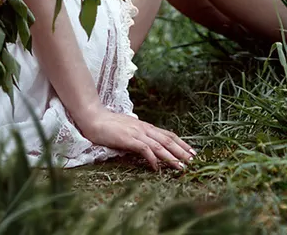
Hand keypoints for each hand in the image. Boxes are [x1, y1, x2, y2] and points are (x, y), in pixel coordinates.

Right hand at [76, 108, 195, 170]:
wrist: (92, 117)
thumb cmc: (108, 124)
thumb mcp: (127, 130)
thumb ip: (137, 136)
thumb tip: (146, 145)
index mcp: (145, 127)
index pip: (168, 134)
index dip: (181, 143)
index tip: (191, 151)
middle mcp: (144, 129)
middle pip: (168, 140)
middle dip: (182, 150)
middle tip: (194, 160)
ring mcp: (137, 133)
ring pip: (160, 145)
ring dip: (172, 157)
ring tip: (181, 166)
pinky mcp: (128, 139)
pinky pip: (144, 149)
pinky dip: (152, 158)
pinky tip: (157, 167)